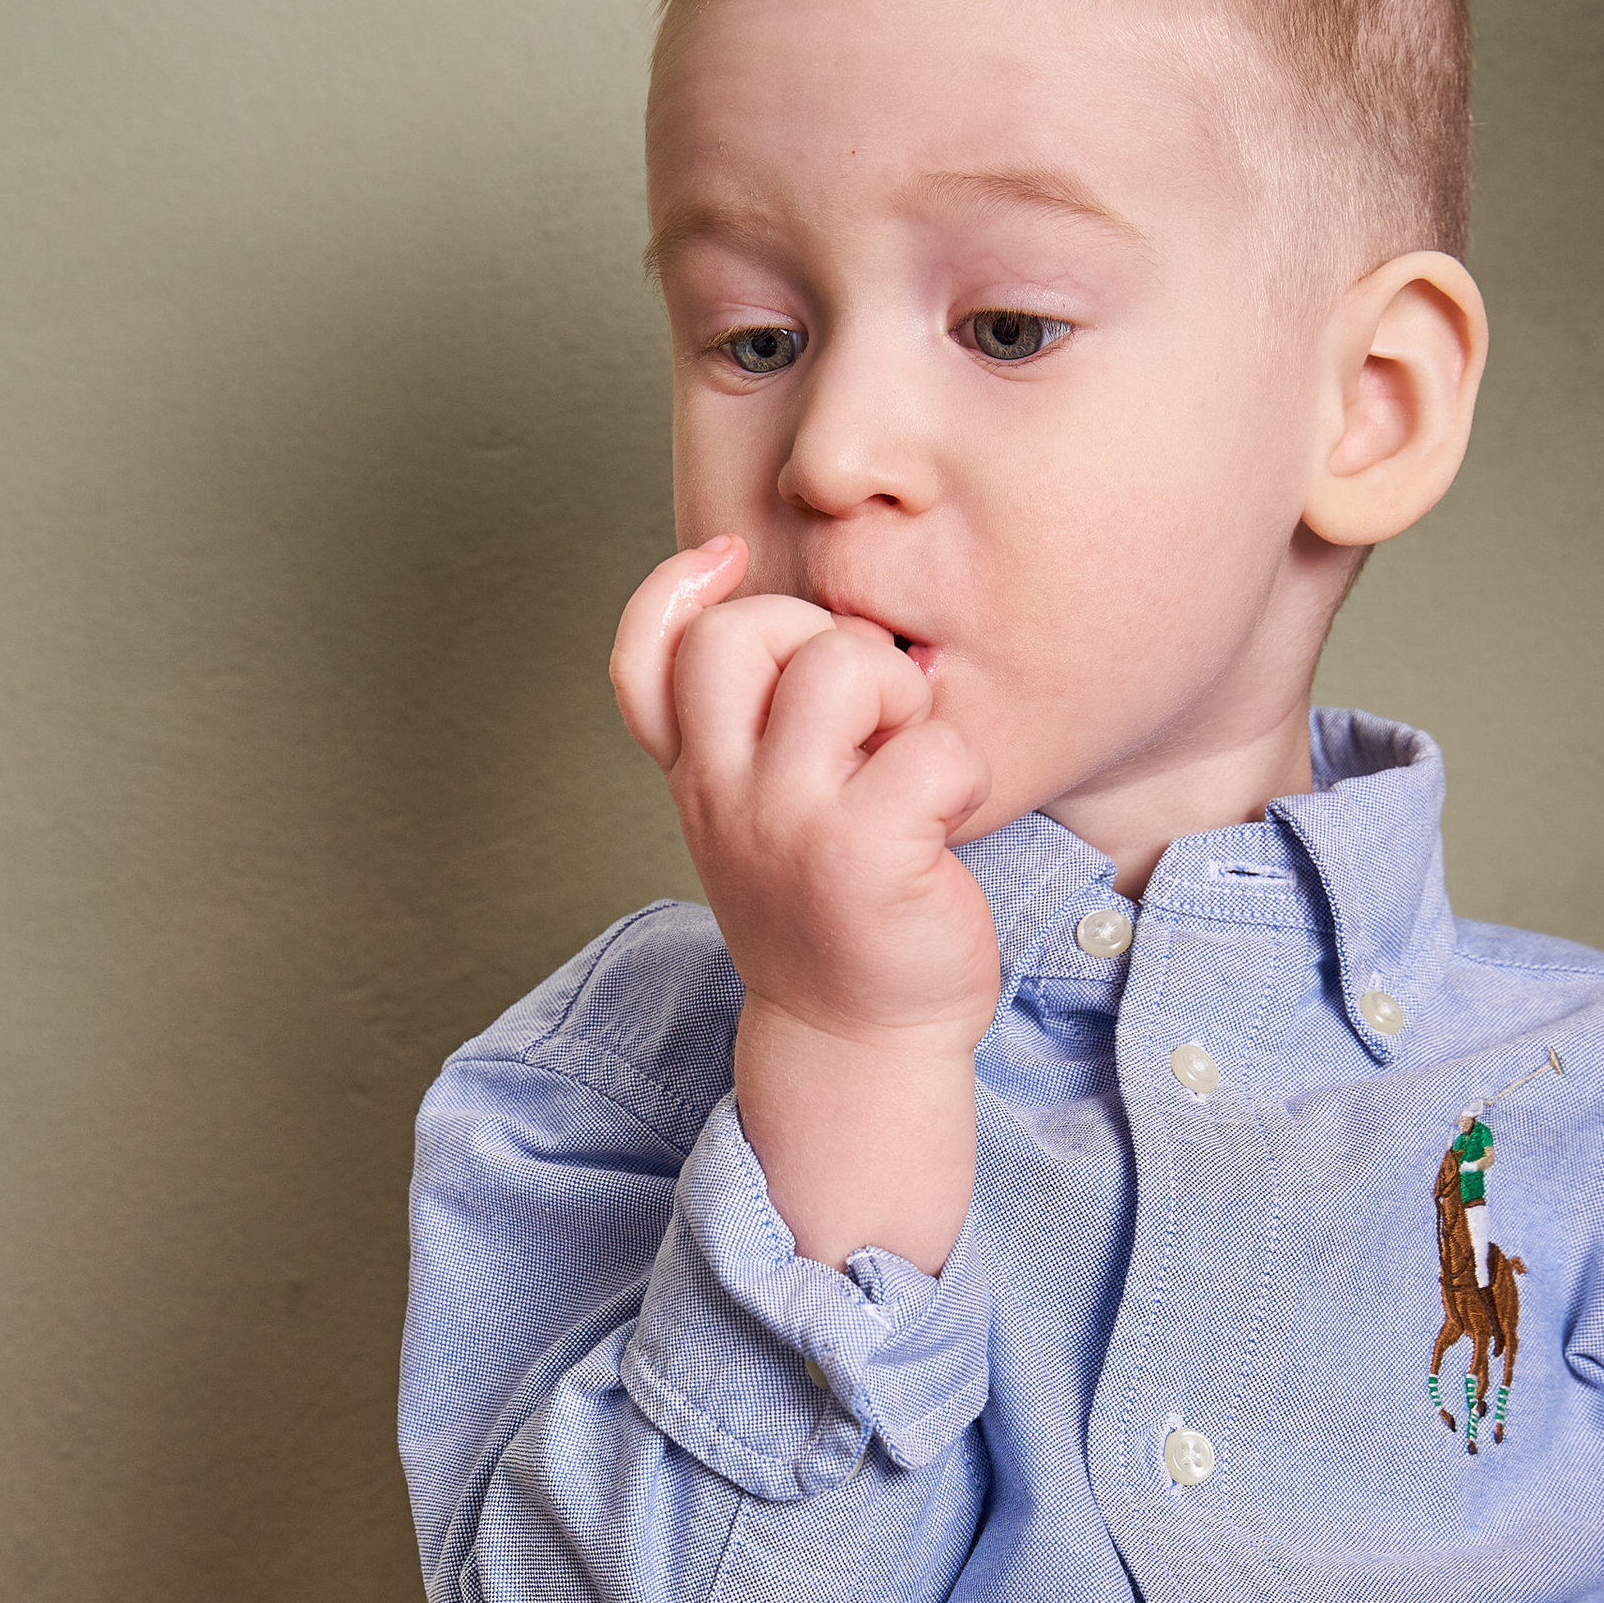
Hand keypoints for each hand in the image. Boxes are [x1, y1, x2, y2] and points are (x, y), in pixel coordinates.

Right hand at [609, 536, 998, 1269]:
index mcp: (696, 776)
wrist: (857, 1041)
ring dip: (901, 691)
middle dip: (823, 636)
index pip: (644, 658)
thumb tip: (803, 621)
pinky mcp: (860, 855)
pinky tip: (950, 813)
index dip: (671, 587)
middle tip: (866, 712)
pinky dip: (959, 767)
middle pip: (740, 633)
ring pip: (841, 664)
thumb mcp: (761, 818)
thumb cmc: (832, 913)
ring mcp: (785, 824)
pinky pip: (929, 746)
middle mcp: (723, 794)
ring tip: (909, 758)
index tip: (728, 561)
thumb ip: (752, 733)